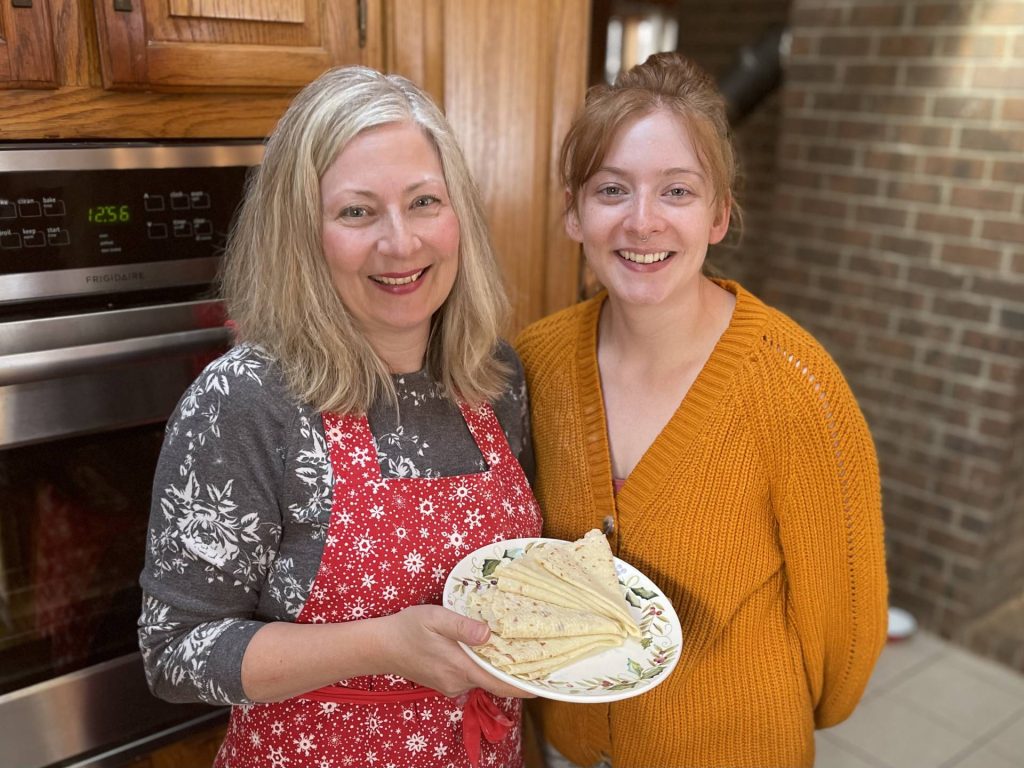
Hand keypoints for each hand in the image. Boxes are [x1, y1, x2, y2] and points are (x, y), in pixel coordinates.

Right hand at [377, 605, 533, 699]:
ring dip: (494, 666)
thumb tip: (488, 633)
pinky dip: (480, 666)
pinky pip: (469, 676)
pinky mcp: (444, 682)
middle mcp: (458, 682)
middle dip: (512, 670)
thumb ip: (462, 627)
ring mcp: (450, 684)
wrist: (381, 646)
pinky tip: (483, 649)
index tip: (543, 684)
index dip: (523, 685)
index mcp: (460, 668)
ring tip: (511, 646)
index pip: (499, 683)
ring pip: (481, 678)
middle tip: (534, 655)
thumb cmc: (408, 629)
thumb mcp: (436, 619)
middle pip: (493, 681)